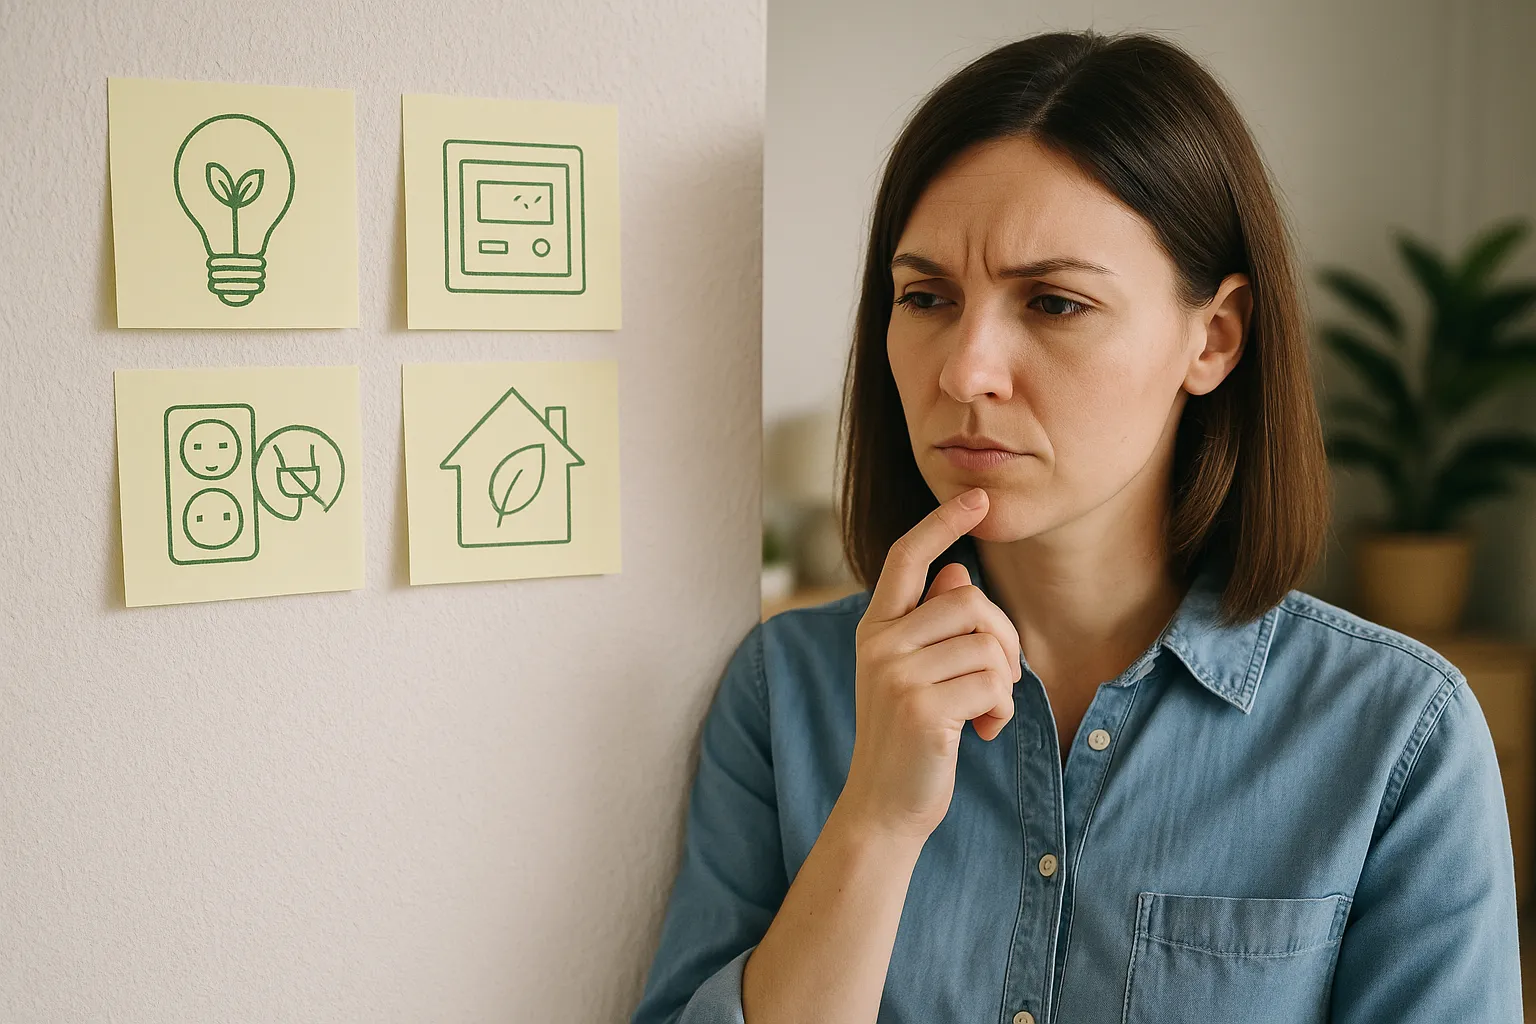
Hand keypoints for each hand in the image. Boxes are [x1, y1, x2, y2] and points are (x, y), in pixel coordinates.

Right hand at [836, 487, 1021, 845]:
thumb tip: (958, 573)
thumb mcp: (914, 672)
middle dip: (1003, 639)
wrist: (884, 804)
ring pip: (987, 644)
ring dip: (1004, 682)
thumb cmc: (908, 735)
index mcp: (875, 628)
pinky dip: (1002, 710)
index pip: (907, 558)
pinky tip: (983, 732)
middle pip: (970, 601)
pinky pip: (992, 684)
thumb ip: (931, 623)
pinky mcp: (922, 709)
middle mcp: (879, 644)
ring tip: (984, 712)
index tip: (977, 499)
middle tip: (998, 680)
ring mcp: (897, 676)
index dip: (942, 524)